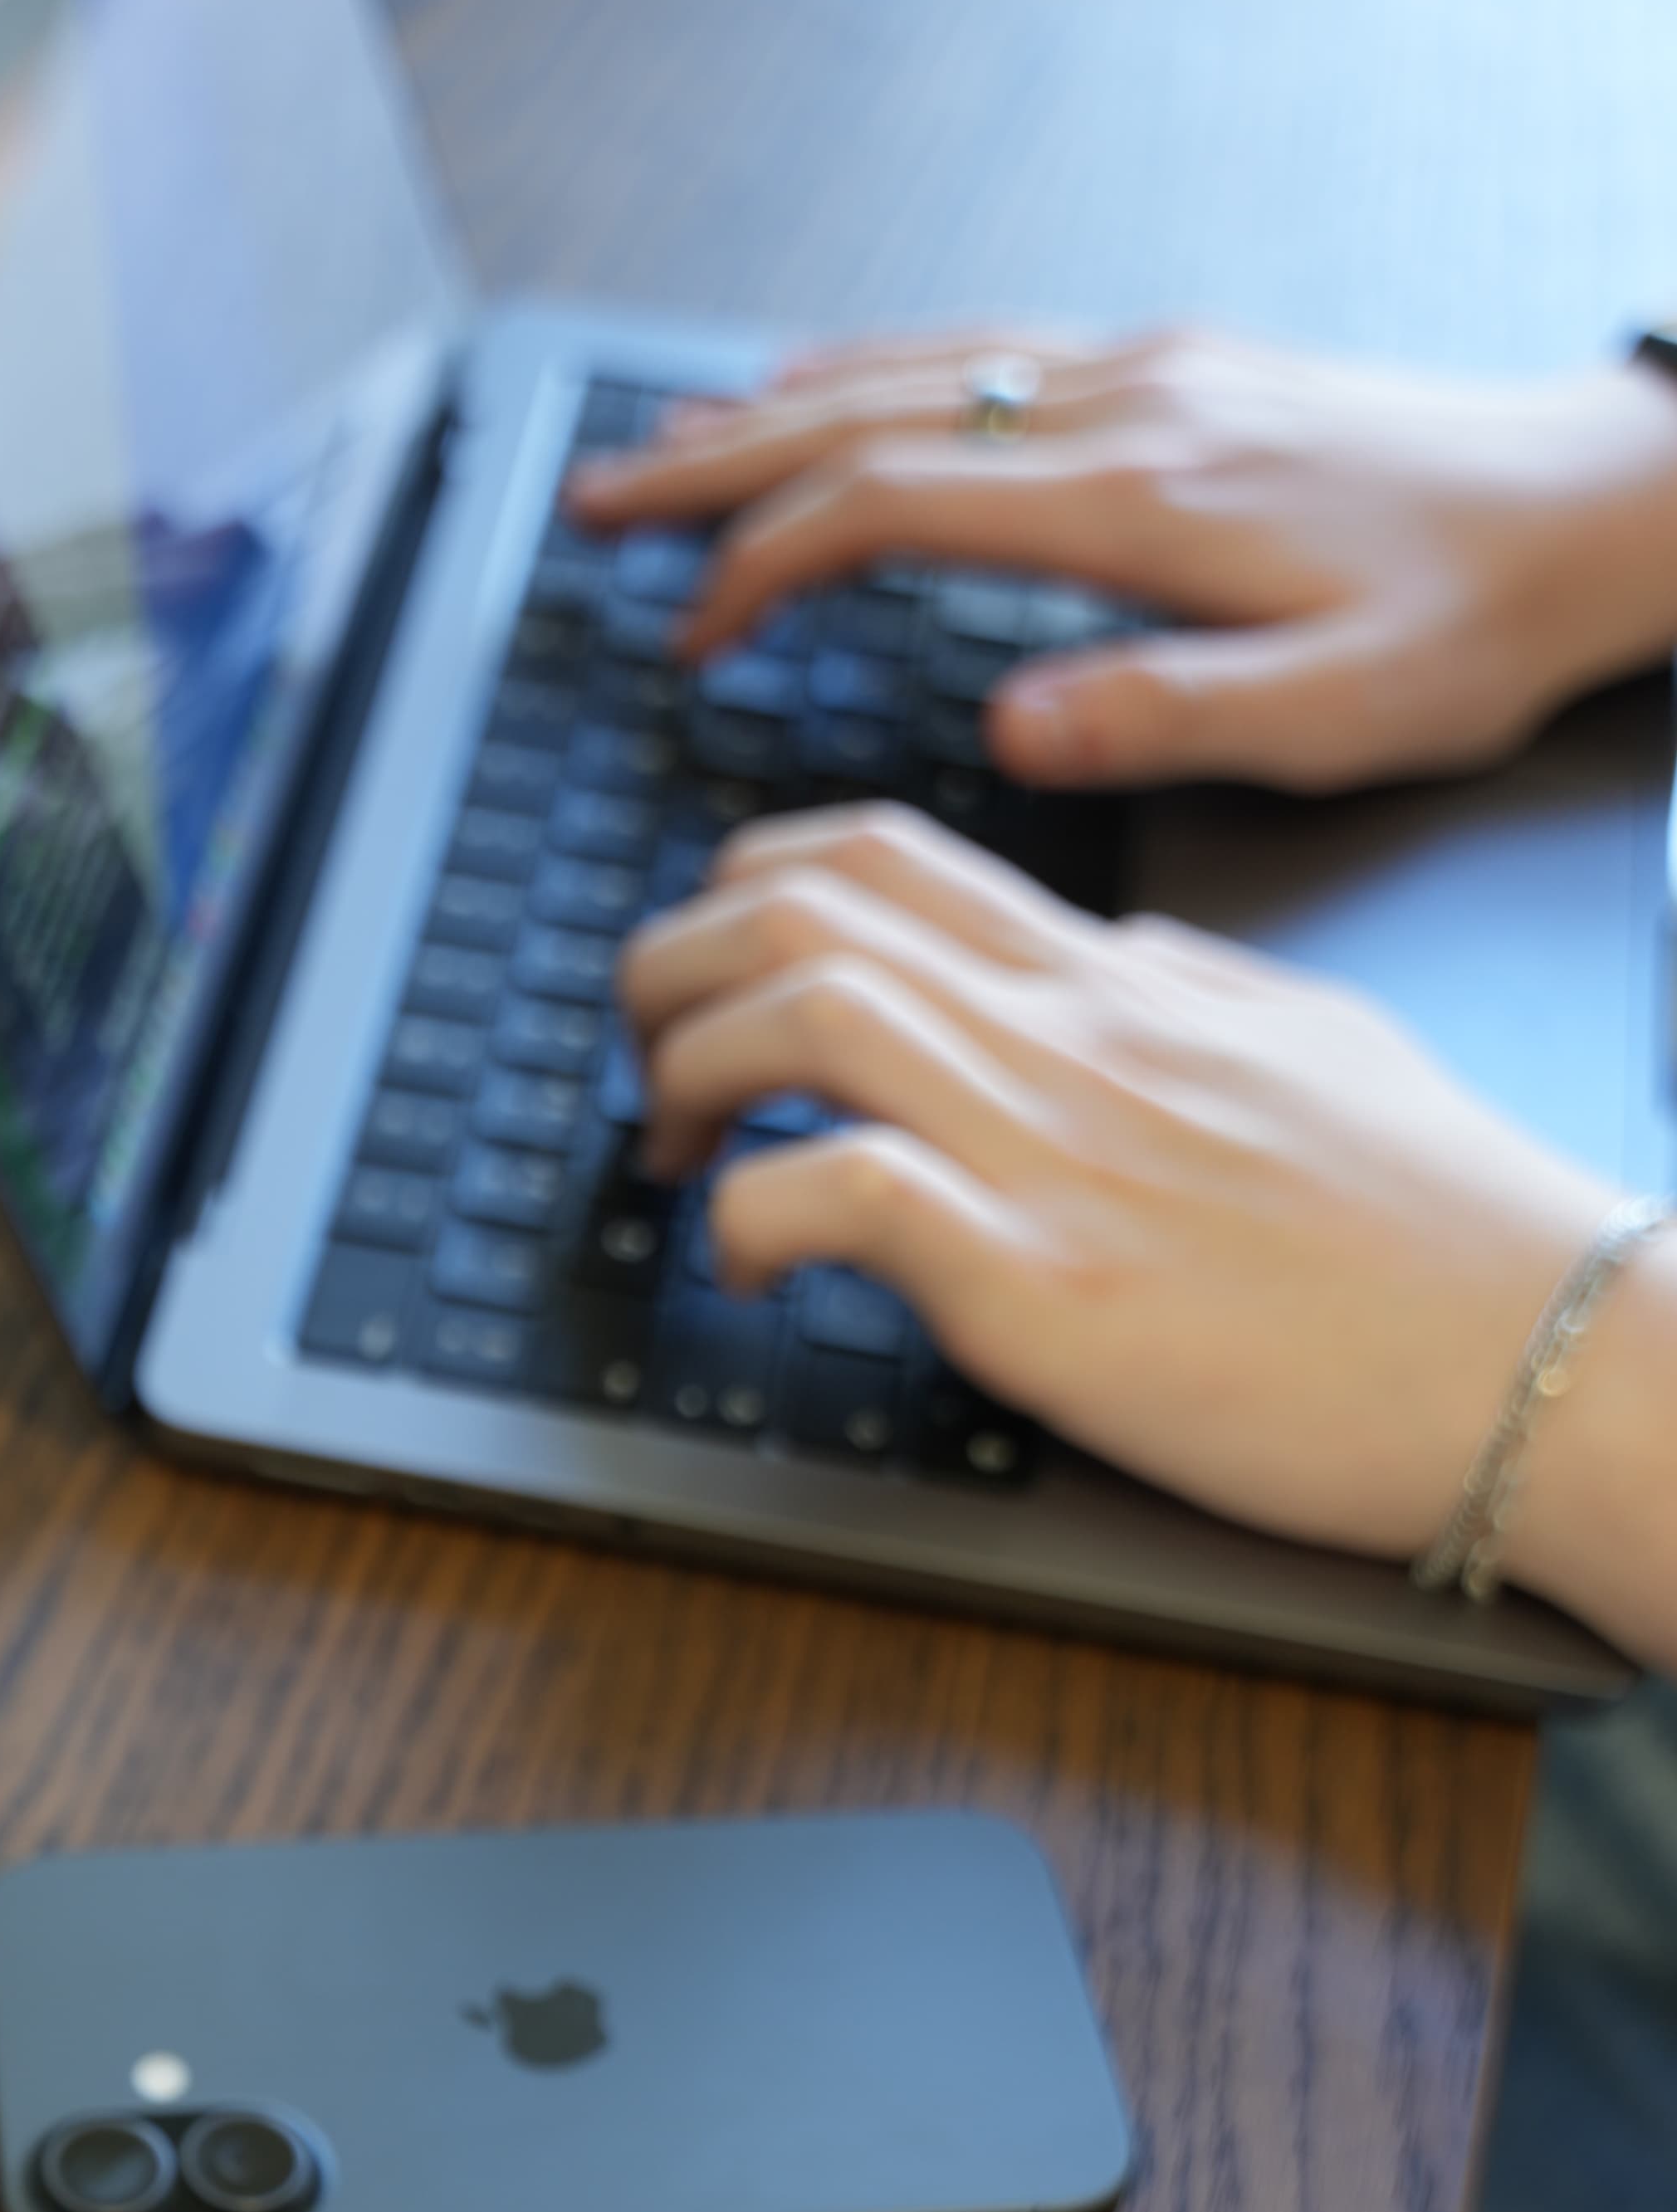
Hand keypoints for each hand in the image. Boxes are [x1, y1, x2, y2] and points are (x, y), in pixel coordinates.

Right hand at [565, 328, 1676, 795]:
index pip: (896, 506)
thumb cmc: (1480, 621)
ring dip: (777, 408)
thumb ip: (1166, 718)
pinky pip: (987, 352)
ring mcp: (1153, 371)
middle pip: (872, 413)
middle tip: (595, 507)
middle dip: (716, 463)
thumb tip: (1010, 729)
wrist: (1600, 505)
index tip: (688, 636)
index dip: (766, 567)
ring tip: (665, 448)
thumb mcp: (1342, 713)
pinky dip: (878, 373)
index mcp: (1147, 500)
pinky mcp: (1183, 368)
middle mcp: (1132, 408)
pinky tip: (830, 389)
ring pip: (920, 367)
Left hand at [619, 805, 1676, 1659]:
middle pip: (808, 902)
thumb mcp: (1312, 1054)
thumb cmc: (1453, 1239)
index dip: (750, 892)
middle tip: (651, 1069)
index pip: (893, 856)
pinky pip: (847, 1191)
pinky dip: (754, 1219)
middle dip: (674, 968)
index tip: (716, 979)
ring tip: (678, 1159)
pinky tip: (749, 1268)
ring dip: (688, 1075)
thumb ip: (1188, 1000)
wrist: (1561, 1355)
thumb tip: (1109, 967)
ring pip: (802, 1009)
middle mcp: (1076, 1039)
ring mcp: (1058, 1154)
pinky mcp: (1049, 1287)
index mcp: (1126, 984)